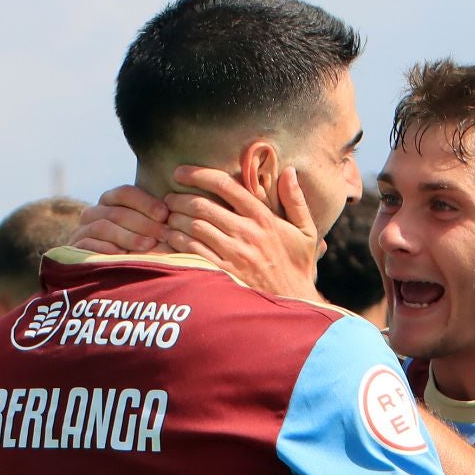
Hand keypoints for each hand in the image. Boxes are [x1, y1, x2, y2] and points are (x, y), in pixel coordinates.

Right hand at [74, 185, 169, 254]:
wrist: (109, 282)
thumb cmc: (138, 253)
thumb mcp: (149, 234)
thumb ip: (157, 221)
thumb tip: (177, 210)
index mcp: (111, 202)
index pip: (125, 193)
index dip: (146, 202)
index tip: (165, 214)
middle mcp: (94, 213)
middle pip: (118, 211)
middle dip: (144, 223)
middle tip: (164, 234)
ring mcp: (82, 231)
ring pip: (104, 226)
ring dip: (129, 236)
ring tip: (148, 246)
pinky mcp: (75, 249)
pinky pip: (88, 245)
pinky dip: (107, 249)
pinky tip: (123, 255)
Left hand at [159, 165, 320, 301]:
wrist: (295, 303)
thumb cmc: (297, 266)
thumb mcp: (306, 232)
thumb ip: (296, 200)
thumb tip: (289, 171)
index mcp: (263, 217)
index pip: (225, 185)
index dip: (197, 174)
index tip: (180, 172)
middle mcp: (247, 232)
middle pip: (202, 205)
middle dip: (179, 198)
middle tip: (169, 198)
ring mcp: (234, 254)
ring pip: (193, 226)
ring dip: (175, 219)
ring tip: (168, 217)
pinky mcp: (224, 273)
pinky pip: (192, 251)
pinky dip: (177, 241)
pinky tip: (171, 238)